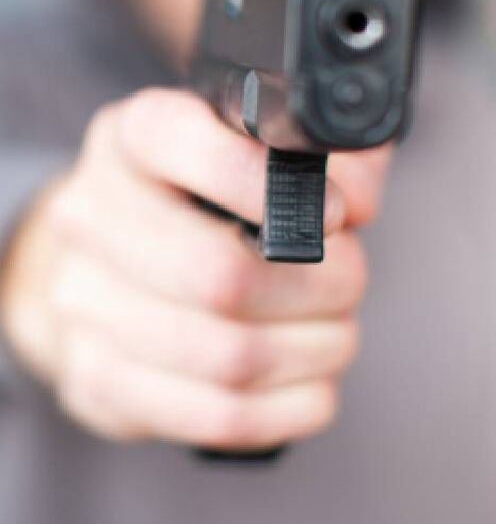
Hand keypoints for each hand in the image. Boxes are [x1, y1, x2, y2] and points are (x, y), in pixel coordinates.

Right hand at [0, 88, 389, 449]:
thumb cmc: (223, 199)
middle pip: (220, 276)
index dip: (267, 184)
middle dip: (318, 288)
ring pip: (229, 356)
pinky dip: (290, 407)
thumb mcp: (280, 149)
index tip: (335, 214)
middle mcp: (92, 215)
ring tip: (335, 332)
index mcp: (134, 138)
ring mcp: (83, 304)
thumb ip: (335, 155)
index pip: (180, 144)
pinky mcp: (99, 382)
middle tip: (350, 283)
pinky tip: (313, 383)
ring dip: (314, 350)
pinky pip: (217, 415)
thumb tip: (354, 201)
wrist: (117, 263)